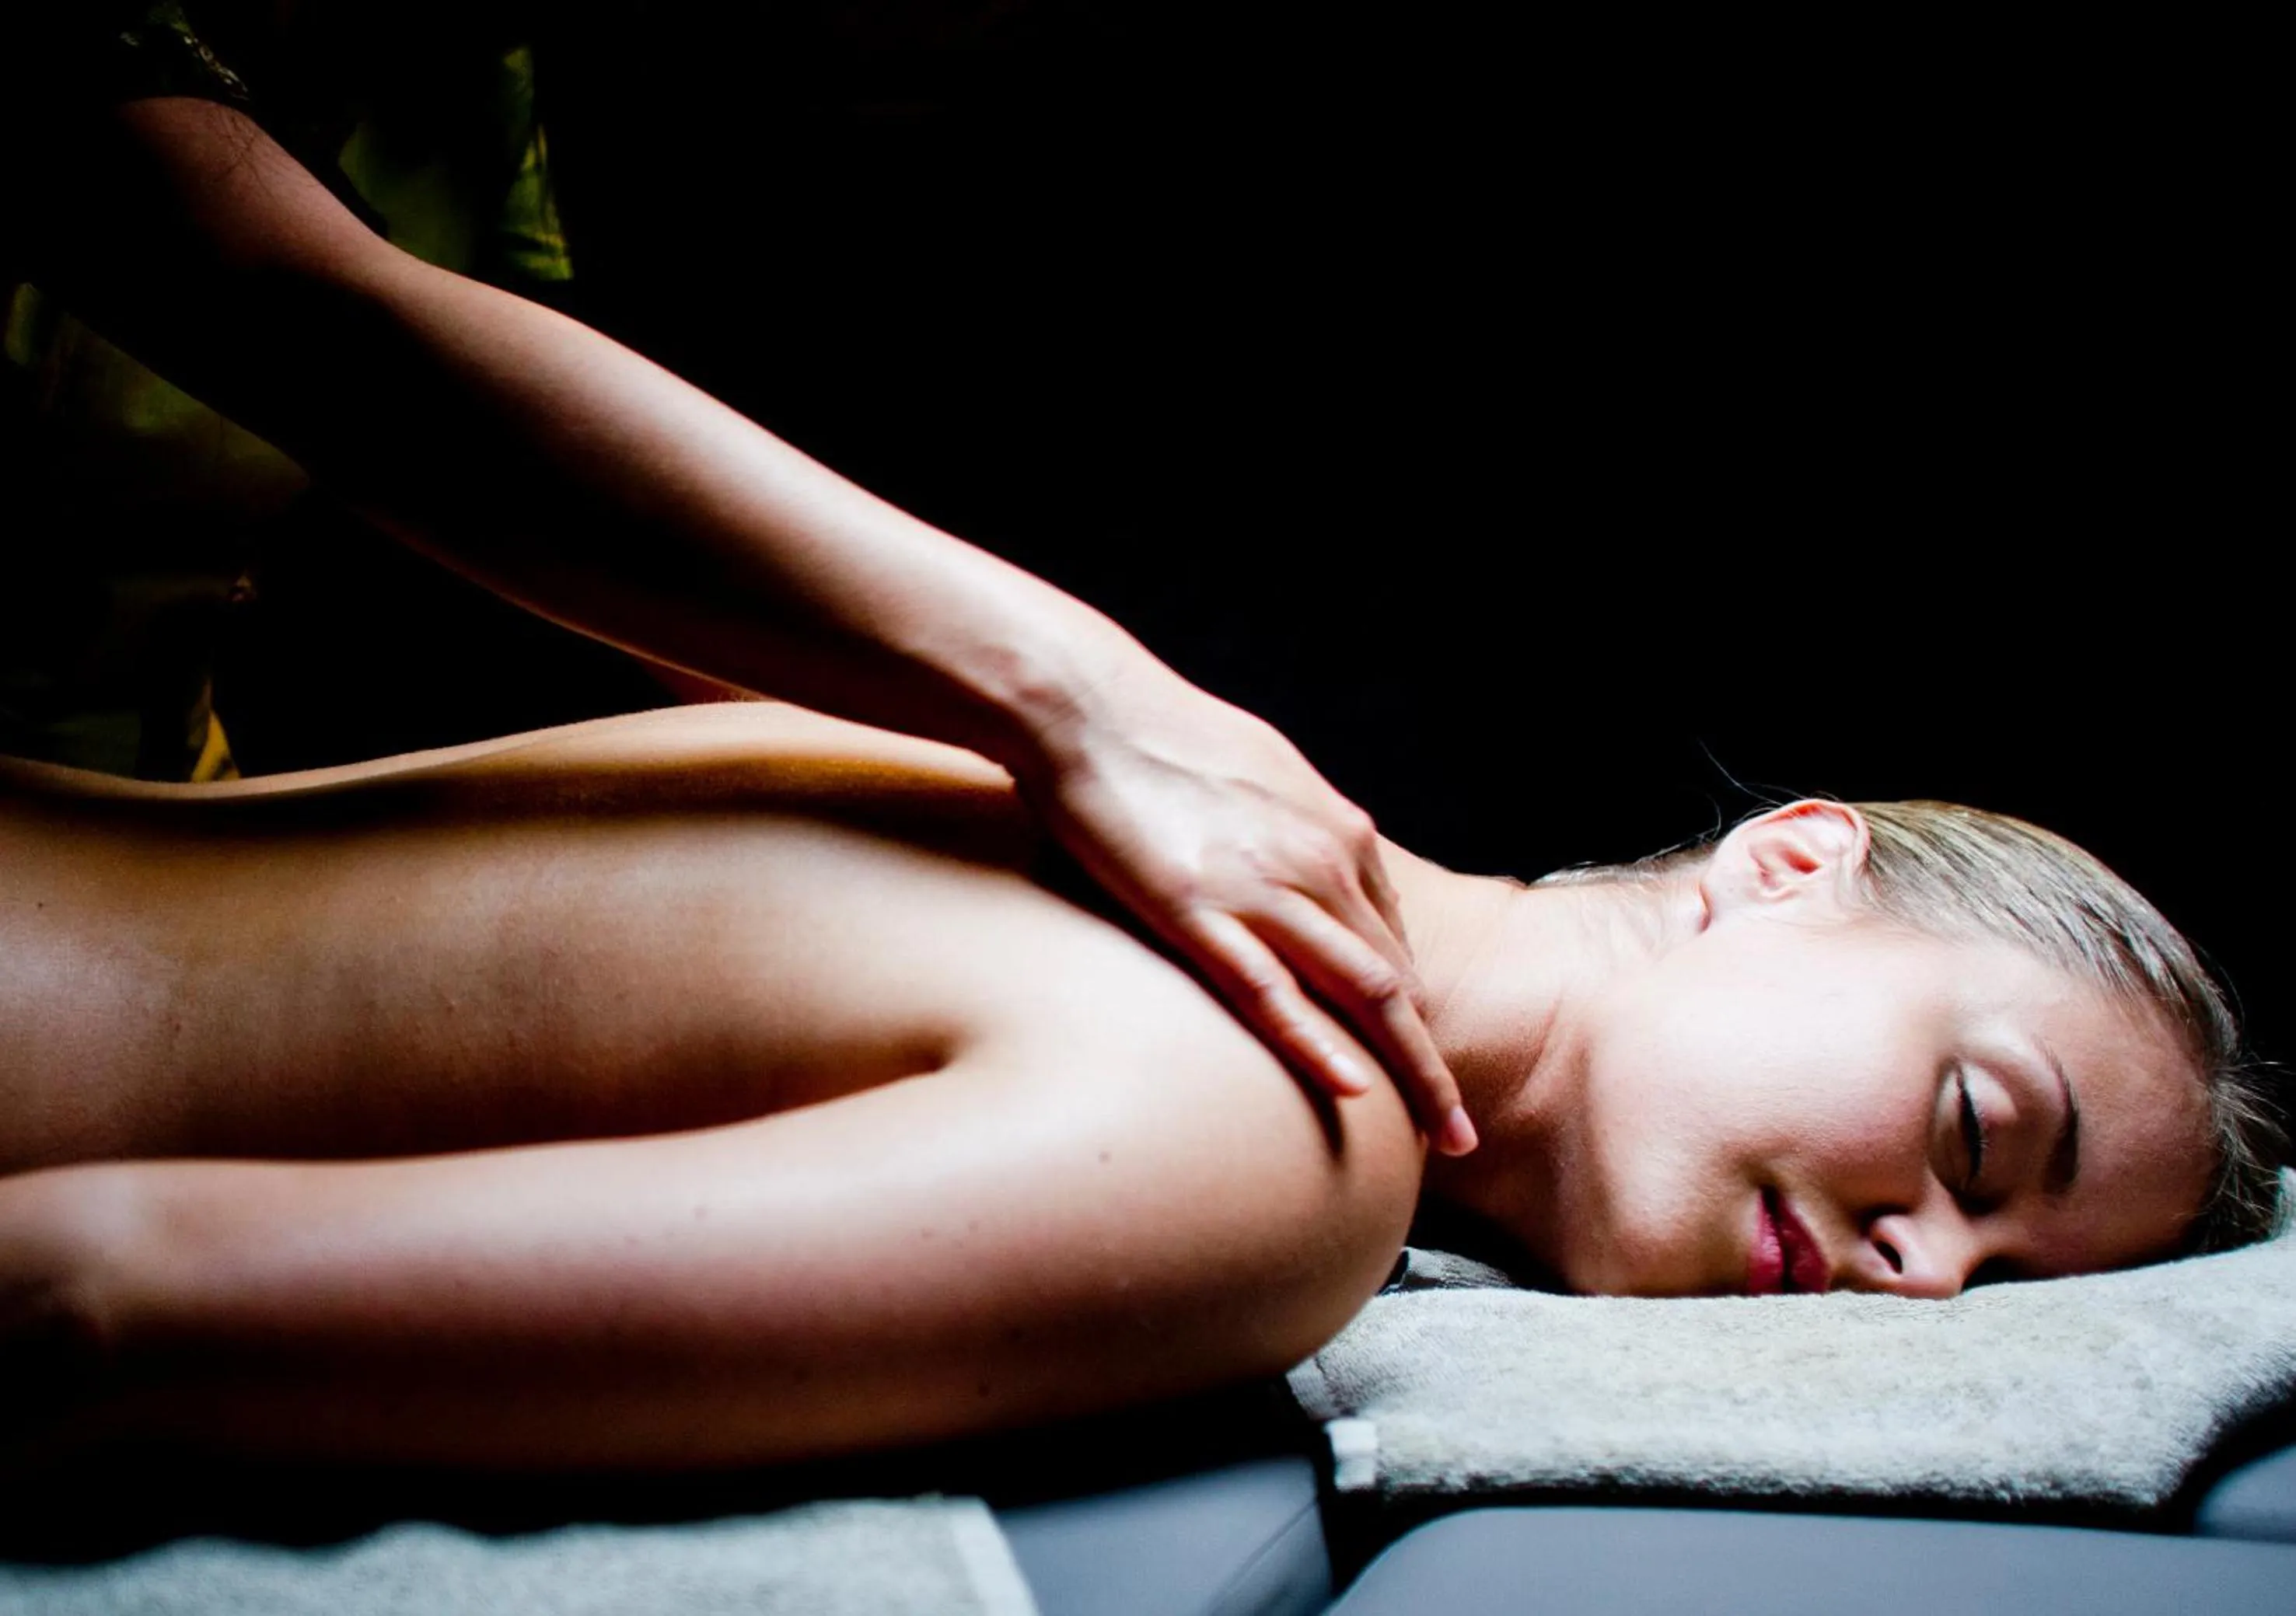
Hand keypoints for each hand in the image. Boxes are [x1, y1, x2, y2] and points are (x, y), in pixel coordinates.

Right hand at [1022, 662, 1474, 1154]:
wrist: (1086, 704)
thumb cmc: (1161, 737)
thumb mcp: (1261, 776)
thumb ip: (1295, 830)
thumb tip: (1310, 864)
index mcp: (1338, 831)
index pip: (1392, 942)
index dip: (1412, 1014)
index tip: (1417, 1069)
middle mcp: (1321, 859)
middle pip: (1398, 980)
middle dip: (1434, 1062)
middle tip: (1458, 1132)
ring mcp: (1264, 887)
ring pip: (1364, 992)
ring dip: (1414, 1071)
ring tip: (1447, 1139)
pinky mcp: (1199, 910)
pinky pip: (1272, 991)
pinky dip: (1319, 1045)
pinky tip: (1355, 1091)